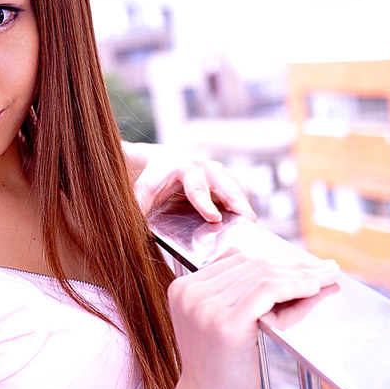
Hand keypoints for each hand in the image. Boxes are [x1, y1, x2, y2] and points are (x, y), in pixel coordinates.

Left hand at [131, 145, 255, 223]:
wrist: (165, 160)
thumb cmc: (154, 177)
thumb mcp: (143, 189)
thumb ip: (140, 204)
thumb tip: (136, 228)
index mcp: (181, 167)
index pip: (195, 188)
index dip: (205, 203)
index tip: (214, 218)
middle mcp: (204, 167)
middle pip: (224, 186)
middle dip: (235, 202)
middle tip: (246, 220)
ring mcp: (218, 173)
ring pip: (235, 189)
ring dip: (244, 206)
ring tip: (252, 226)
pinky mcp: (226, 180)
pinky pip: (239, 193)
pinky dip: (243, 207)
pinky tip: (248, 225)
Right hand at [166, 249, 338, 388]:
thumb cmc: (219, 372)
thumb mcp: (221, 325)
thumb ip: (239, 296)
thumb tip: (289, 270)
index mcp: (183, 289)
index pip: (237, 259)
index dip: (275, 260)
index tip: (305, 265)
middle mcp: (190, 293)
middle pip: (252, 264)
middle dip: (294, 265)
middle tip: (326, 268)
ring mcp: (206, 307)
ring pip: (264, 275)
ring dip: (302, 275)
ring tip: (327, 277)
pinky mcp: (227, 324)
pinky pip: (269, 291)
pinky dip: (296, 287)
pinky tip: (314, 289)